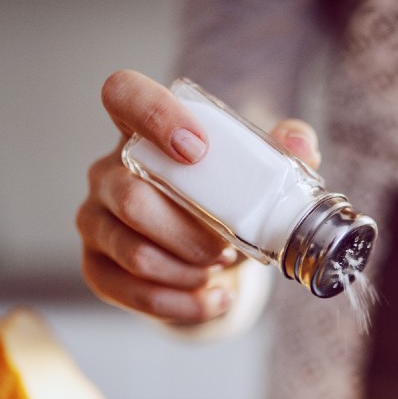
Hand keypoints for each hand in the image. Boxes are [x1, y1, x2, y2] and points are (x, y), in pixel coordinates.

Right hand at [76, 69, 320, 323]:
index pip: (124, 94)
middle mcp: (108, 171)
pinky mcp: (96, 267)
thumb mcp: (256, 174)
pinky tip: (214, 300)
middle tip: (228, 246)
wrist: (212, 255)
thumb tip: (302, 144)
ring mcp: (95, 220)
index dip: (153, 115)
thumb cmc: (226, 201)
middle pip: (131, 197)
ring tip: (221, 270)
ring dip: (189, 270)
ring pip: (134, 251)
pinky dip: (182, 304)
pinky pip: (130, 291)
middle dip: (190, 232)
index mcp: (143, 131)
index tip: (197, 150)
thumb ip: (281, 152)